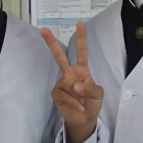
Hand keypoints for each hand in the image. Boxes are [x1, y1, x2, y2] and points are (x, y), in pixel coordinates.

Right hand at [41, 22, 103, 142]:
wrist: (85, 119)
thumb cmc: (92, 103)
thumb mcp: (98, 94)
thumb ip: (89, 88)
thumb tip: (74, 85)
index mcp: (82, 70)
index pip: (82, 52)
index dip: (81, 38)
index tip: (80, 24)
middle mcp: (70, 74)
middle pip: (60, 57)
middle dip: (52, 43)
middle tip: (44, 30)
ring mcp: (62, 83)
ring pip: (68, 85)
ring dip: (79, 97)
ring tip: (83, 103)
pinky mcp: (56, 93)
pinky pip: (64, 95)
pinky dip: (73, 102)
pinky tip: (78, 107)